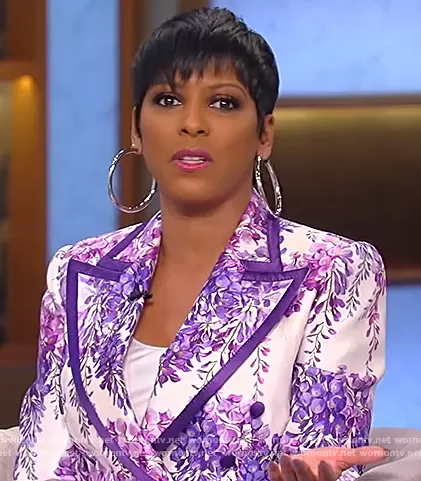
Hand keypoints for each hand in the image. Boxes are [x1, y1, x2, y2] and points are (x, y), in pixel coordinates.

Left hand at [267, 445, 386, 480]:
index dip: (327, 476)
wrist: (301, 463)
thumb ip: (358, 455)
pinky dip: (275, 473)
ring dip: (287, 471)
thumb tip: (382, 451)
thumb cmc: (320, 461)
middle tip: (298, 460)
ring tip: (285, 457)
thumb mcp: (340, 457)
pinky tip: (272, 464)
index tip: (325, 463)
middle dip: (304, 473)